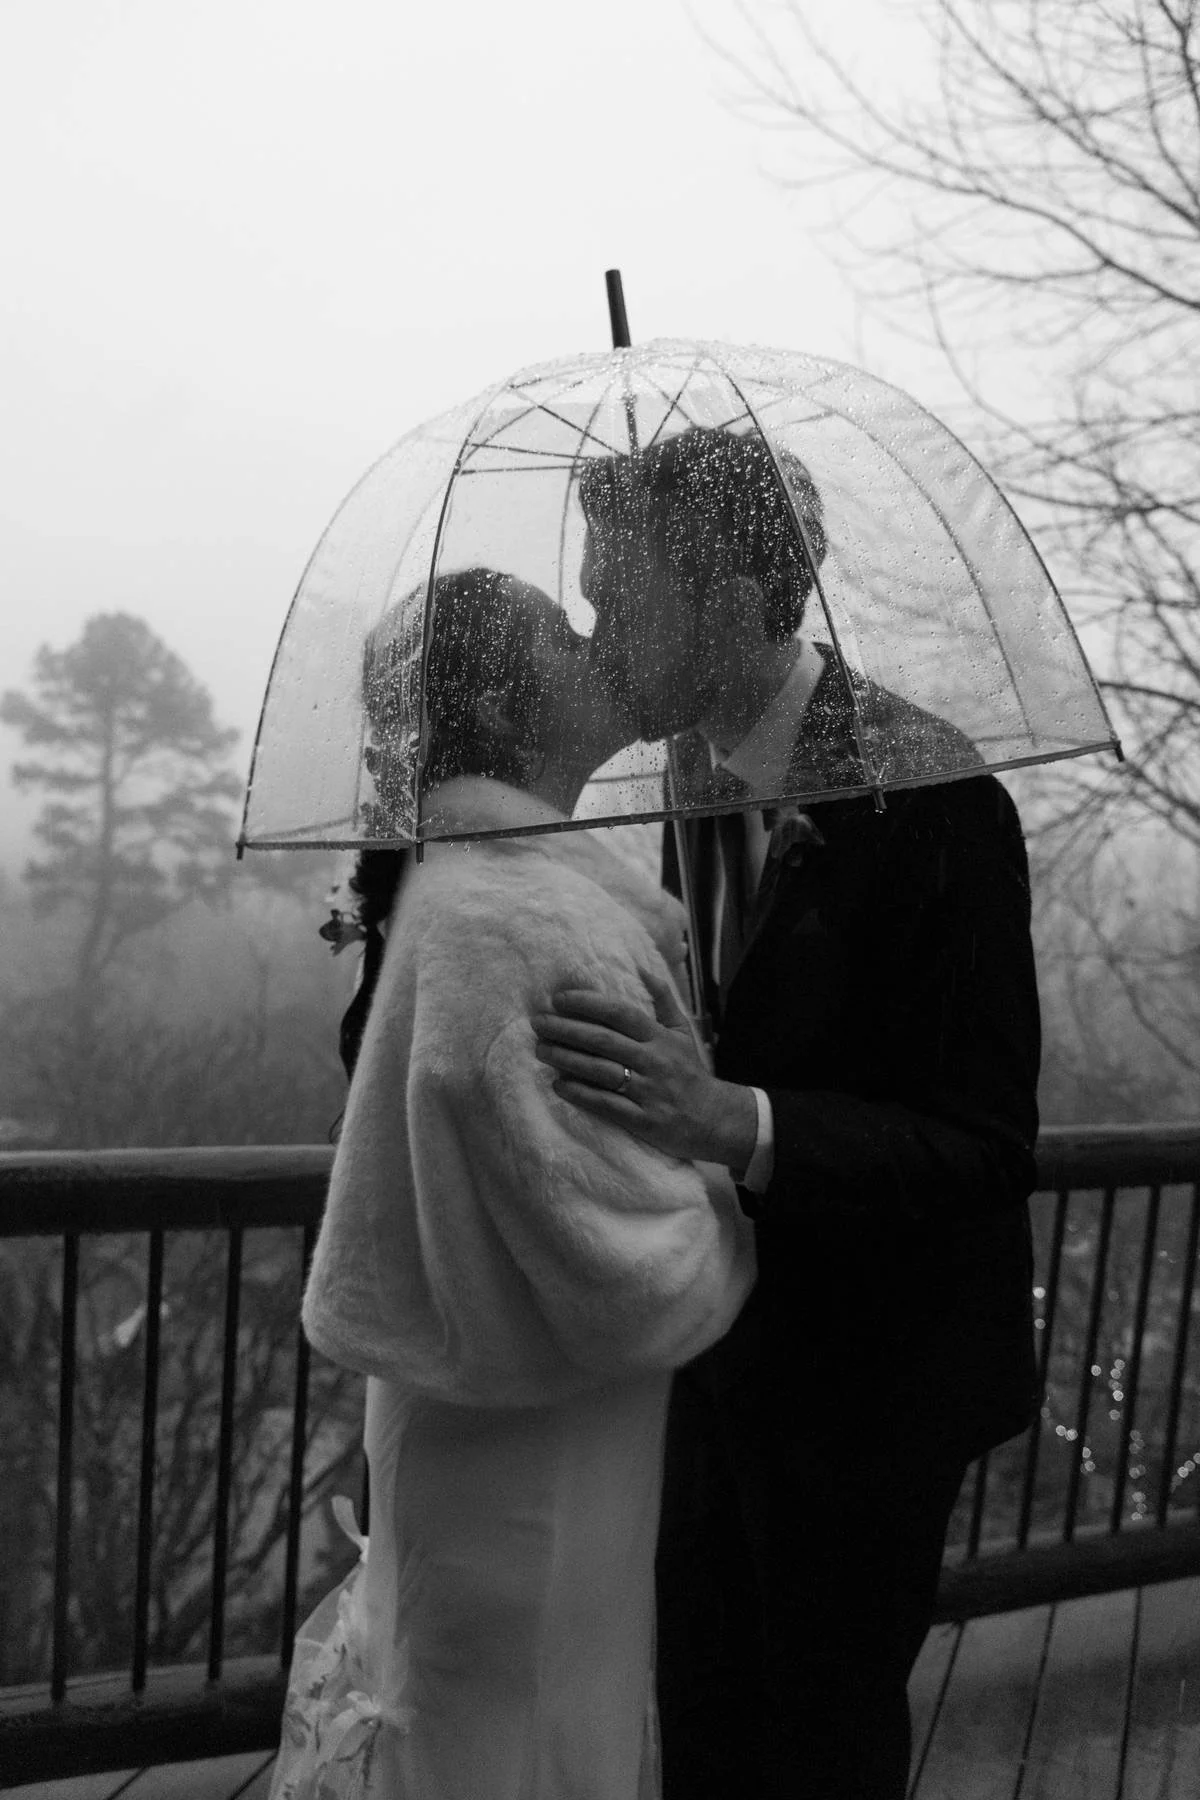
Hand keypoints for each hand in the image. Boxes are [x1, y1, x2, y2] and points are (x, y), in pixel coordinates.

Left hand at [532, 971, 758, 1171]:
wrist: (714, 1119)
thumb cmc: (691, 1073)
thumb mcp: (683, 1033)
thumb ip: (663, 1000)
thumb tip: (644, 968)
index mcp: (660, 1037)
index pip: (620, 1013)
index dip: (588, 1003)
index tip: (559, 999)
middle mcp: (653, 1061)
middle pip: (603, 1040)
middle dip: (566, 1029)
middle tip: (538, 1023)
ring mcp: (648, 1091)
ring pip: (600, 1070)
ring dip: (566, 1059)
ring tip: (541, 1050)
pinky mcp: (643, 1119)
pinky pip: (606, 1104)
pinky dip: (580, 1093)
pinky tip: (559, 1084)